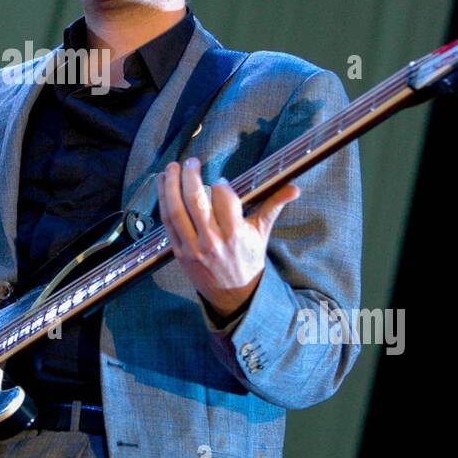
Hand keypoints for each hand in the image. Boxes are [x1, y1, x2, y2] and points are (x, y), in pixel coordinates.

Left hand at [157, 158, 300, 321]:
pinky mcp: (178, 252)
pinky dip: (162, 201)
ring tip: (171, 167)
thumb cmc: (248, 259)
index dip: (221, 185)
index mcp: (235, 234)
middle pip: (195, 201)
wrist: (233, 295)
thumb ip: (274, 206)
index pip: (224, 200)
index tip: (221, 180)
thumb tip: (295, 187)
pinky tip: (162, 184)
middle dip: (190, 176)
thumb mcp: (262, 233)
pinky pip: (167, 222)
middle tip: (191, 162)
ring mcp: (192, 247)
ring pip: (176, 210)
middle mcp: (212, 240)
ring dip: (171, 185)